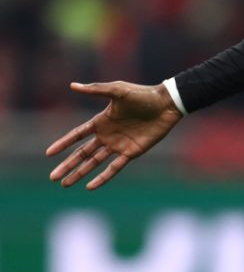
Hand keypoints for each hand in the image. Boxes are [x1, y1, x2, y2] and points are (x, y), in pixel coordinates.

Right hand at [46, 82, 182, 188]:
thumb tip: (72, 85)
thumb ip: (96, 90)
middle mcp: (107, 135)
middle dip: (67, 165)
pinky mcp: (132, 152)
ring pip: (94, 163)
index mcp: (101, 121)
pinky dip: (103, 177)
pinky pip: (114, 167)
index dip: (63, 144)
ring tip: (65, 185)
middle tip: (53, 178)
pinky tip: (90, 186)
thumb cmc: (143, 95)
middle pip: (82, 154)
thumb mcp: (118, 90)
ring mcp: (119, 145)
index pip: (77, 135)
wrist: (167, 104)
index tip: (49, 153)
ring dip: (80, 173)